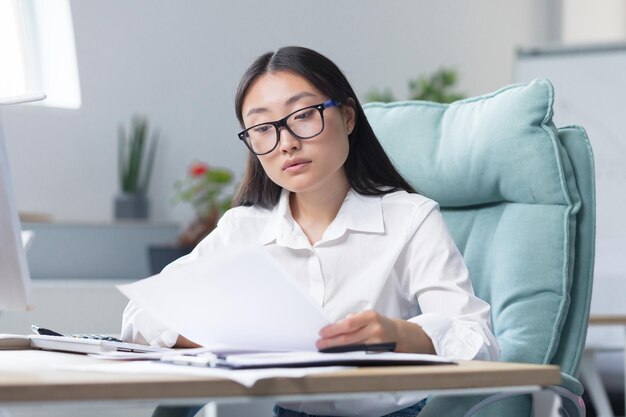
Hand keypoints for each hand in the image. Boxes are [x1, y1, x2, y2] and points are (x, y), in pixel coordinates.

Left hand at [315, 310, 434, 353]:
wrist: (401, 334)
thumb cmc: (380, 324)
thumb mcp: (368, 316)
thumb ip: (353, 320)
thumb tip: (335, 327)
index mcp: (370, 316)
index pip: (347, 324)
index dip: (333, 330)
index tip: (322, 333)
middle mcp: (375, 329)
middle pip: (348, 339)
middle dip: (331, 343)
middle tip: (320, 344)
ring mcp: (377, 343)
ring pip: (352, 349)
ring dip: (337, 350)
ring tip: (326, 350)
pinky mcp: (378, 354)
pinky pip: (359, 355)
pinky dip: (348, 355)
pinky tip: (339, 355)